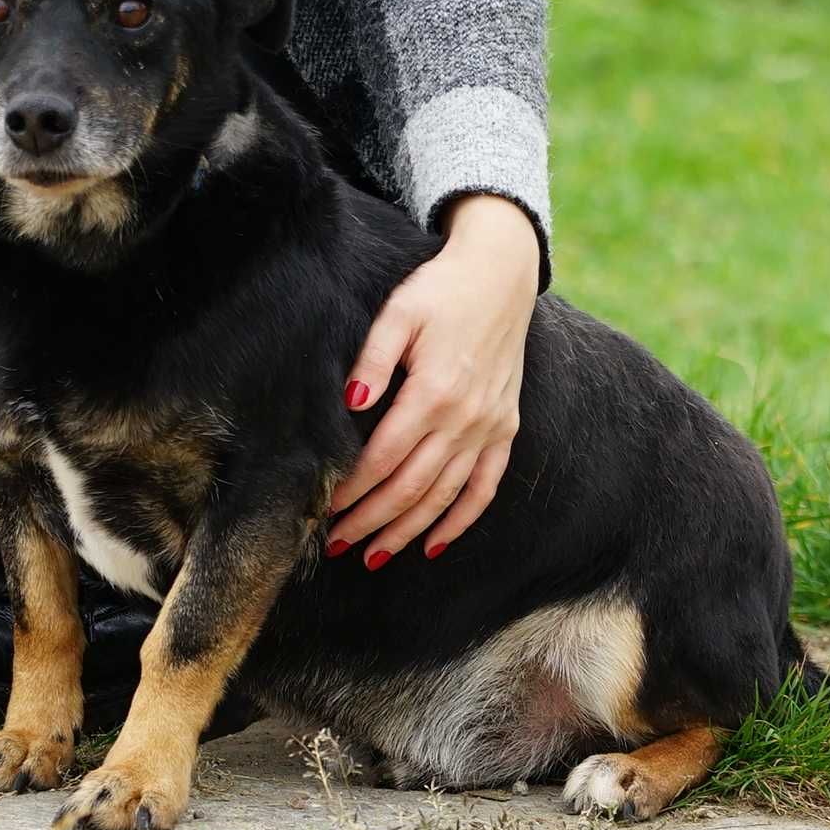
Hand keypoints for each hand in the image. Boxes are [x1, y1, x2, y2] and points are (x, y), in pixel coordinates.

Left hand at [328, 195, 539, 568]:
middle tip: (336, 545)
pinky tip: (434, 545)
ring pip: (444, 496)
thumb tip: (351, 404)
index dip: (352, 489)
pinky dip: (460, 520)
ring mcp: (490, 427)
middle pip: (410, 487)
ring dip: (407, 531)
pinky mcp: (506, 428)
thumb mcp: (399, 312)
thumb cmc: (440, 290)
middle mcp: (465, 418)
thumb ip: (372, 358)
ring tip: (373, 556)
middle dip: (370, 521)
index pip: (383, 458)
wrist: (501, 273)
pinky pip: (485, 487)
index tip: (323, 509)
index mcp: (433, 391)